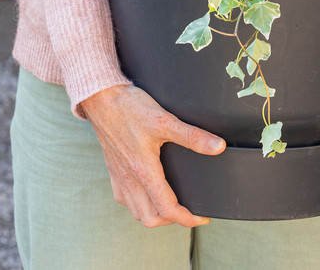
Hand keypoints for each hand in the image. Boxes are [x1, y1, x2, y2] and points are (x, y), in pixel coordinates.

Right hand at [80, 84, 225, 227]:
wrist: (101, 98)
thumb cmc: (130, 108)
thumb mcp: (165, 120)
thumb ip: (192, 136)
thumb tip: (218, 147)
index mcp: (144, 171)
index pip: (167, 209)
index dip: (188, 218)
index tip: (203, 216)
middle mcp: (130, 178)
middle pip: (150, 218)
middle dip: (171, 221)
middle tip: (189, 211)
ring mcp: (119, 175)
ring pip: (135, 211)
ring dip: (154, 214)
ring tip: (171, 204)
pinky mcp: (113, 169)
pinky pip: (124, 198)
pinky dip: (138, 203)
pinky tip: (147, 191)